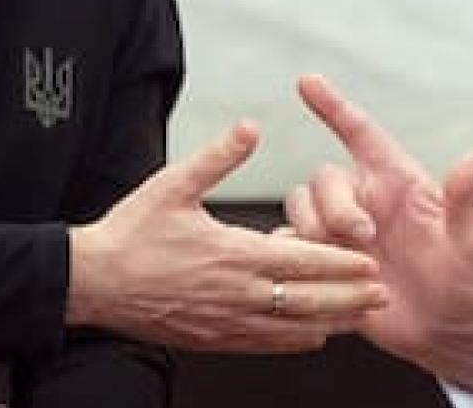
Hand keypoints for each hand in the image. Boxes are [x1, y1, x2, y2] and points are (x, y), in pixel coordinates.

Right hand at [66, 121, 387, 352]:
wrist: (91, 283)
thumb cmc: (130, 234)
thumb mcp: (174, 184)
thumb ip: (219, 157)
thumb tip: (250, 128)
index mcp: (233, 253)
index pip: (301, 260)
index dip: (339, 262)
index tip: (369, 259)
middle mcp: (236, 292)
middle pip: (307, 300)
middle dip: (349, 296)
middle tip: (382, 291)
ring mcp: (225, 320)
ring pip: (291, 328)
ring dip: (330, 323)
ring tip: (360, 317)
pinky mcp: (213, 338)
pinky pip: (263, 345)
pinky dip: (294, 342)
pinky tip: (313, 338)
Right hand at [285, 75, 472, 395]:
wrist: (453, 335)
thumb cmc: (470, 284)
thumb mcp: (472, 243)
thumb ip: (467, 200)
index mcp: (400, 186)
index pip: (361, 134)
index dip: (334, 106)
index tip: (308, 82)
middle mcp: (368, 204)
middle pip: (323, 179)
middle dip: (334, 206)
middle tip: (365, 240)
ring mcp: (345, 236)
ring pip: (301, 210)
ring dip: (315, 234)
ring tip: (353, 265)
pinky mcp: (328, 267)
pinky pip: (292, 248)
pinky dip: (297, 259)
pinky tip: (322, 279)